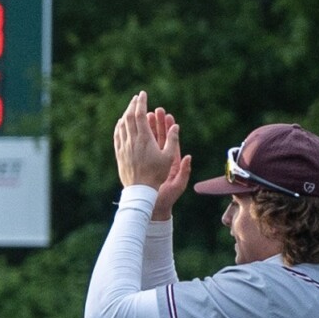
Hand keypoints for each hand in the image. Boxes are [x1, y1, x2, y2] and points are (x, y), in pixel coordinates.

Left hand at [113, 90, 175, 189]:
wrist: (139, 190)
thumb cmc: (157, 174)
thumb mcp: (169, 157)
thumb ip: (172, 140)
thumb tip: (175, 126)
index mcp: (144, 139)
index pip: (140, 115)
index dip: (141, 103)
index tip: (143, 94)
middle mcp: (132, 141)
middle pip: (129, 117)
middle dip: (133, 105)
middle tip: (137, 97)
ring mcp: (124, 147)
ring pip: (122, 126)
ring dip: (126, 114)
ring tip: (130, 108)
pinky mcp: (119, 154)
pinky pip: (117, 136)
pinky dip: (119, 126)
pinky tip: (121, 124)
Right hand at [144, 106, 191, 220]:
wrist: (155, 207)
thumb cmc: (168, 197)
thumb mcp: (178, 184)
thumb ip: (184, 171)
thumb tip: (188, 157)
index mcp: (170, 161)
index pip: (170, 140)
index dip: (169, 127)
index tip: (168, 116)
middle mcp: (160, 159)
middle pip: (158, 137)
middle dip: (156, 123)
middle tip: (155, 110)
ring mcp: (149, 161)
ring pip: (146, 141)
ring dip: (145, 129)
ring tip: (142, 115)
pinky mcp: (140, 165)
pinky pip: (137, 149)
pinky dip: (135, 140)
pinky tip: (130, 132)